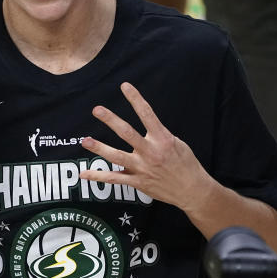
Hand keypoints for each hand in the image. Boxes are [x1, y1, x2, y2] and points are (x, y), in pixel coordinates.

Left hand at [80, 82, 210, 210]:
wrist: (192, 191)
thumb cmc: (186, 164)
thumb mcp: (178, 144)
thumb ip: (159, 135)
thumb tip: (146, 125)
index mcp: (163, 139)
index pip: (147, 114)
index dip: (135, 99)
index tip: (125, 86)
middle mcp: (151, 152)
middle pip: (127, 133)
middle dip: (111, 120)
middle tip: (97, 109)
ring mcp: (143, 168)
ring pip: (117, 157)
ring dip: (100, 148)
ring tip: (86, 141)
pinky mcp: (138, 182)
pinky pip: (114, 179)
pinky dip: (98, 176)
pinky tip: (84, 174)